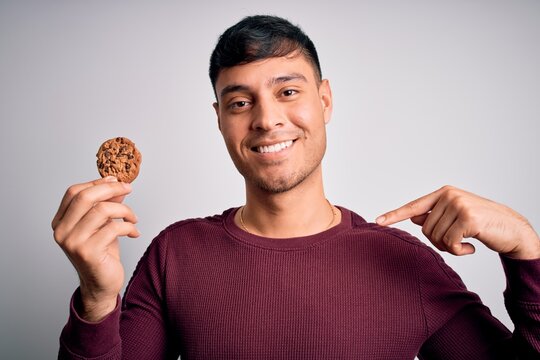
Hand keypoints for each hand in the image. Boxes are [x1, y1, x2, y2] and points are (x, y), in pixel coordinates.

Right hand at [52, 177, 139, 320]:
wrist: (101, 285)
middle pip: (85, 197)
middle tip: (129, 189)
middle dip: (111, 189)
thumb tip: (117, 183)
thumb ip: (106, 204)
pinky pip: (114, 228)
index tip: (116, 181)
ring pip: (101, 210)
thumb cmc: (102, 253)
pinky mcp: (88, 252)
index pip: (74, 192)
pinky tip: (134, 233)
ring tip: (133, 218)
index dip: (96, 183)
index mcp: (60, 222)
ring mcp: (73, 242)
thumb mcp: (104, 224)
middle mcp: (62, 232)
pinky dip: (129, 227)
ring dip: (124, 210)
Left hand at [376, 185, 539, 258]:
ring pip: (436, 237)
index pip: (414, 206)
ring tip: (466, 242)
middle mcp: (449, 195)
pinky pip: (449, 243)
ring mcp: (458, 204)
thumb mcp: (457, 216)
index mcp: (444, 193)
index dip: (394, 215)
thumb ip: (435, 215)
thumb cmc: (483, 224)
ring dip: (450, 247)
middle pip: (425, 229)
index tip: (378, 221)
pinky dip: (459, 251)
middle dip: (439, 241)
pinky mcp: (467, 218)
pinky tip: (471, 247)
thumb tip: (413, 217)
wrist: (513, 230)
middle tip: (458, 240)